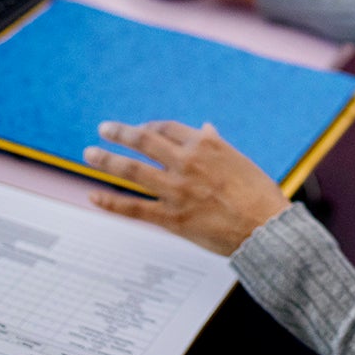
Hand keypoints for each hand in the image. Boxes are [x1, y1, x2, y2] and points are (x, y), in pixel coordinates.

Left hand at [84, 120, 290, 255]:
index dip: (149, 126)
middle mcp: (187, 163)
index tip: (140, 129)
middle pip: (144, 141)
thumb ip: (217, 145)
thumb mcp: (239, 161)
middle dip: (120, 133)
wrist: (266, 228)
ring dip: (106, 160)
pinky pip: (134, 208)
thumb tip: (205, 128)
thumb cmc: (258, 194)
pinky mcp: (172, 218)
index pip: (167, 128)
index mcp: (205, 145)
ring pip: (132, 171)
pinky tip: (94, 196)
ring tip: (89, 153)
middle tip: (104, 128)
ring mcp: (176, 190)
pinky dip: (111, 202)